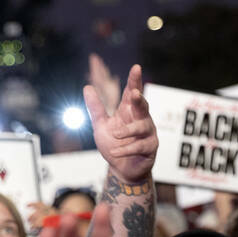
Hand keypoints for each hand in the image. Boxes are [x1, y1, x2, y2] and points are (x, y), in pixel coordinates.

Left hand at [84, 64, 156, 183]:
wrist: (121, 169)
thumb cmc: (114, 145)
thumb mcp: (101, 126)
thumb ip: (96, 108)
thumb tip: (87, 87)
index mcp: (129, 111)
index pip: (132, 92)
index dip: (134, 80)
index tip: (136, 68)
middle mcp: (141, 119)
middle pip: (143, 105)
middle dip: (138, 99)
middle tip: (134, 93)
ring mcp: (148, 133)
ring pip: (142, 126)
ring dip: (127, 131)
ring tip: (115, 135)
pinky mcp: (150, 148)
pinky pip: (139, 145)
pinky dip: (125, 148)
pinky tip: (115, 151)